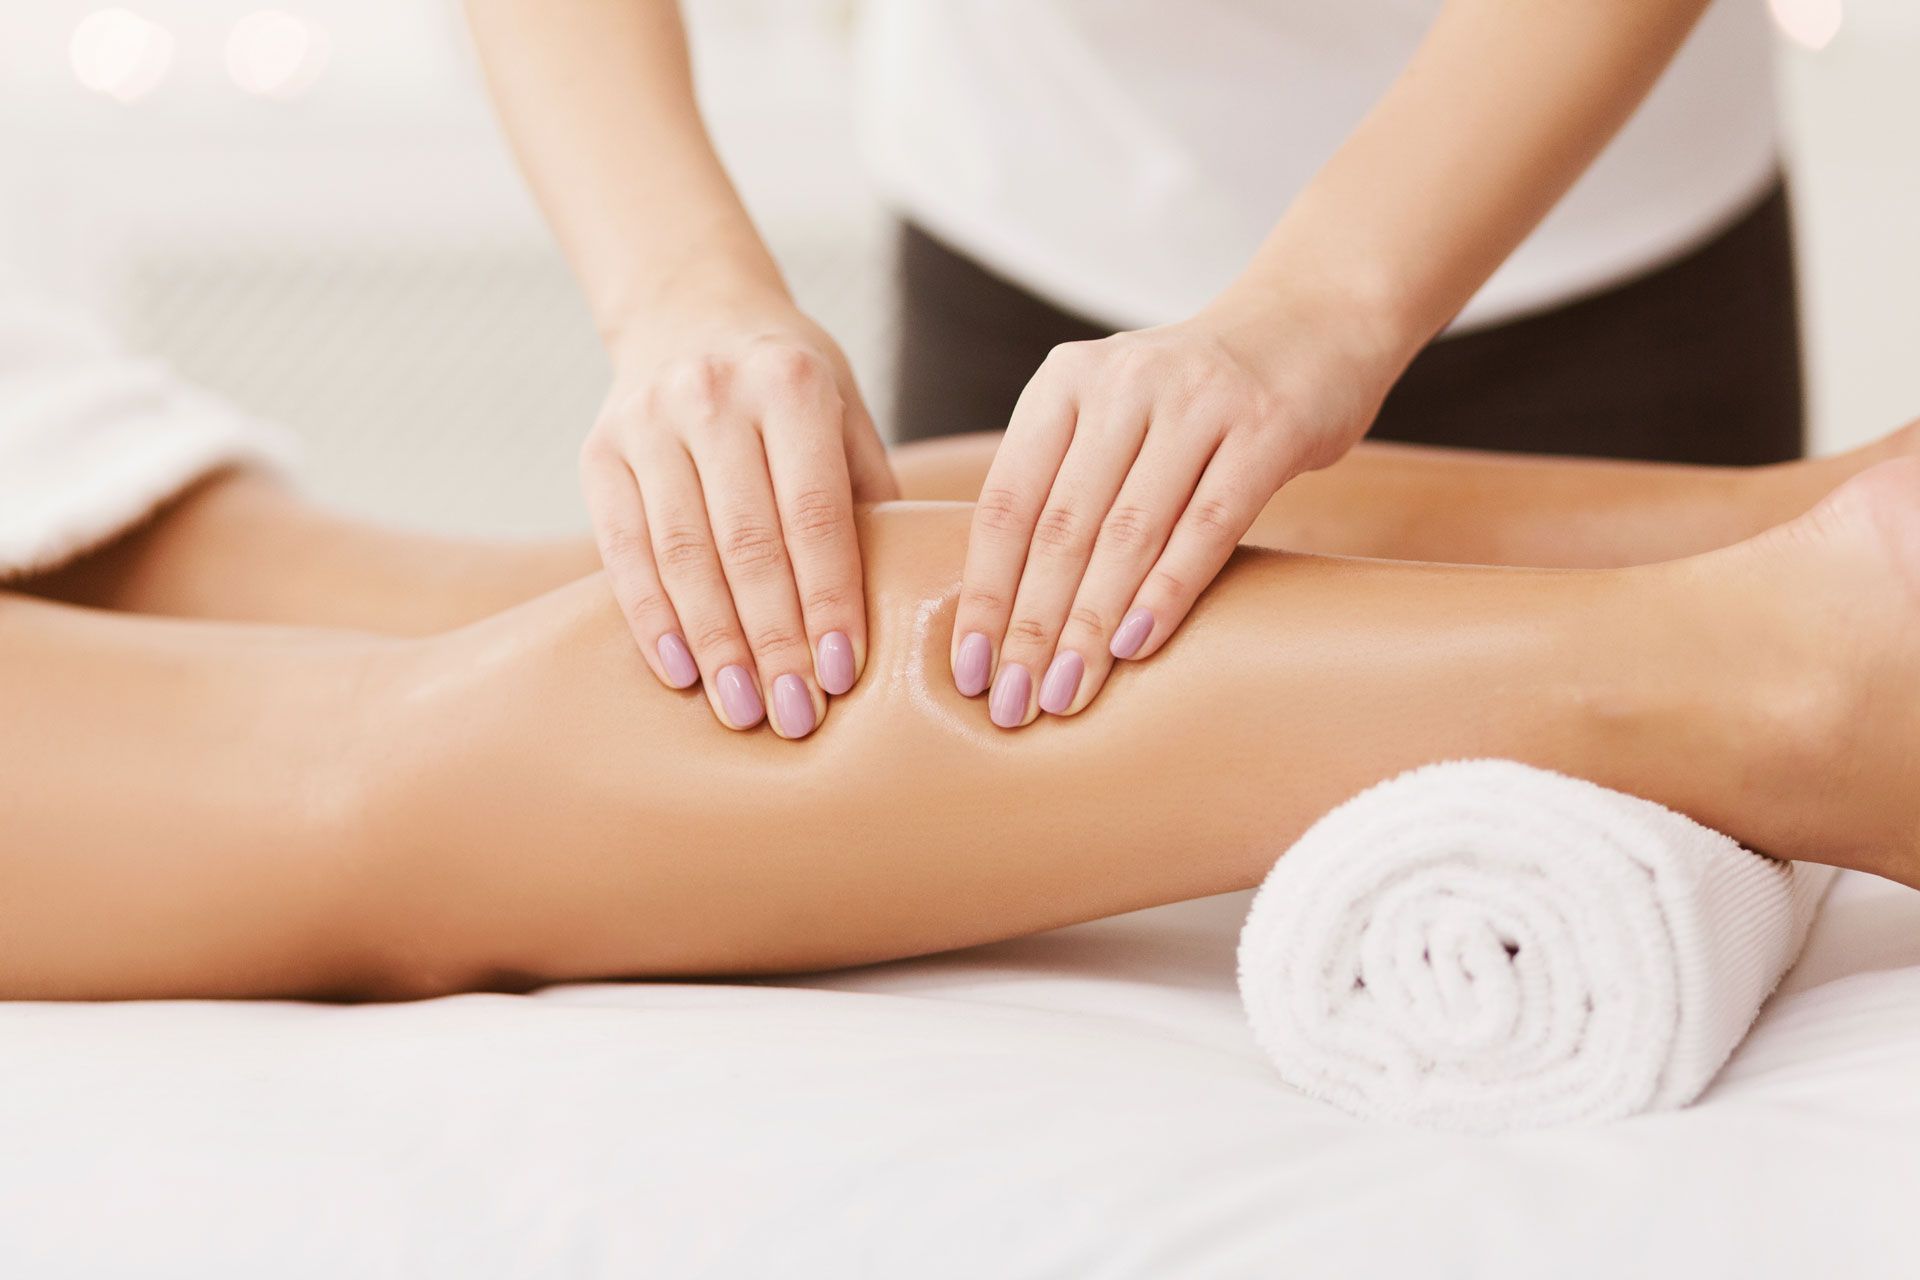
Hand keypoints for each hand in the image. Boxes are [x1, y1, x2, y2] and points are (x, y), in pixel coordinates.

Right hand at [582, 293, 897, 738]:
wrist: (689, 309)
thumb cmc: (790, 385)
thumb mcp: (845, 413)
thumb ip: (868, 496)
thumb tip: (909, 605)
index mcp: (792, 384)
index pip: (815, 513)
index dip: (827, 599)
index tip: (841, 676)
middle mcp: (715, 396)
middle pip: (748, 542)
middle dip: (773, 640)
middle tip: (795, 717)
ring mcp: (649, 422)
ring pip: (683, 554)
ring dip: (714, 643)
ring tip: (743, 711)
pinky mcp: (599, 452)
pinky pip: (623, 549)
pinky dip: (651, 617)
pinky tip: (680, 672)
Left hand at [950, 299, 1395, 726]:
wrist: (1314, 321)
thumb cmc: (1194, 398)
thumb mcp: (1113, 414)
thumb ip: (1064, 485)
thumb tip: (1005, 614)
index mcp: (1064, 382)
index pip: (1008, 502)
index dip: (986, 592)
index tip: (970, 670)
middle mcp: (1122, 383)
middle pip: (1061, 527)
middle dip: (1032, 627)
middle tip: (1014, 705)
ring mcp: (1196, 401)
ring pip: (1128, 533)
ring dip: (1090, 625)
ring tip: (1066, 693)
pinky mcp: (1266, 427)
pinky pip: (1207, 523)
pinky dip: (1167, 590)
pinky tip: (1135, 646)